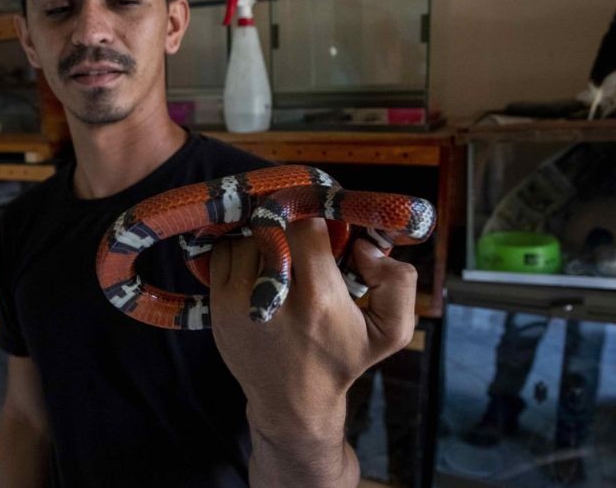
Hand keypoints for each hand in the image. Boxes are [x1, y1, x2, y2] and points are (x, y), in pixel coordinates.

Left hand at [209, 218, 417, 436]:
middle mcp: (274, 297)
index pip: (306, 226)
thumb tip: (365, 246)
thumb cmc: (342, 360)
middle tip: (298, 229)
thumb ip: (398, 283)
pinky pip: (223, 254)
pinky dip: (238, 249)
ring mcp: (239, 301)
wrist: (292, 402)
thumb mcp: (389, 332)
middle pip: (272, 226)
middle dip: (286, 221)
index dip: (313, 213)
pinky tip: (256, 262)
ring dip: (262, 236)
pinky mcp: (218, 306)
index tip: (319, 217)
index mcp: (319, 298)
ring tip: (278, 250)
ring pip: (245, 237)